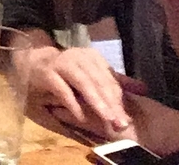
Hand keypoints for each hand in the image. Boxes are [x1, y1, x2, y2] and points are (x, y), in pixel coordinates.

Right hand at [18, 45, 147, 139]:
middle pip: (98, 82)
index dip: (119, 99)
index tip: (127, 118)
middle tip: (120, 122)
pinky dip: (72, 103)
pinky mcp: (48, 73)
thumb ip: (116, 81)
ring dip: (96, 102)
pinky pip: (62, 89)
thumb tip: (144, 89)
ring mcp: (62, 64)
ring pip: (83, 83)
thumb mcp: (91, 73)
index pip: (109, 79)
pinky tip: (81, 116)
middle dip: (111, 103)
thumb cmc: (66, 70)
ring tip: (106, 118)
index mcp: (92, 57)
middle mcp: (78, 57)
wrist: (34, 61)